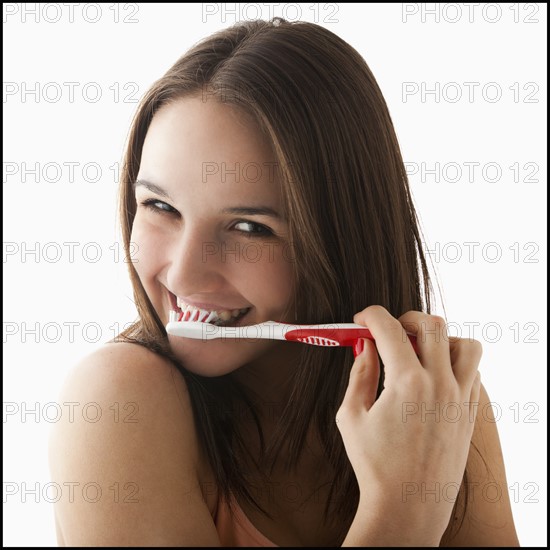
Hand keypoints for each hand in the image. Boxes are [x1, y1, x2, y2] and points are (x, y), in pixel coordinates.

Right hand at [337, 305, 481, 545]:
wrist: (408, 506)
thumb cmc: (375, 465)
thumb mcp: (351, 416)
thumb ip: (359, 373)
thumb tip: (365, 347)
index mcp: (407, 383)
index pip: (389, 327)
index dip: (370, 316)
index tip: (360, 320)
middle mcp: (440, 385)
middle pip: (432, 324)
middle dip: (406, 318)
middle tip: (389, 331)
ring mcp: (461, 398)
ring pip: (465, 343)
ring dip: (440, 338)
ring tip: (419, 352)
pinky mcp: (470, 413)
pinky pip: (473, 370)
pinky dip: (455, 362)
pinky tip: (433, 375)